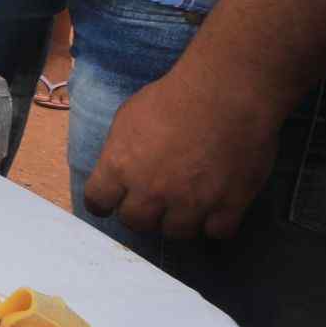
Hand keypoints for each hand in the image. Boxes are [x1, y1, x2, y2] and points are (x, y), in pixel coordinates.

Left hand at [83, 62, 284, 238]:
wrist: (225, 93)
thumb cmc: (174, 96)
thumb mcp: (128, 117)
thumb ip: (120, 150)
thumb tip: (120, 169)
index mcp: (120, 166)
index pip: (98, 202)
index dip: (104, 202)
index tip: (112, 200)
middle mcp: (151, 191)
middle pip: (136, 223)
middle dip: (141, 213)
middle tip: (153, 201)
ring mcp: (190, 202)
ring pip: (175, 233)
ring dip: (178, 220)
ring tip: (186, 204)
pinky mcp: (228, 206)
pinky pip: (216, 232)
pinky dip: (215, 223)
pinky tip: (217, 208)